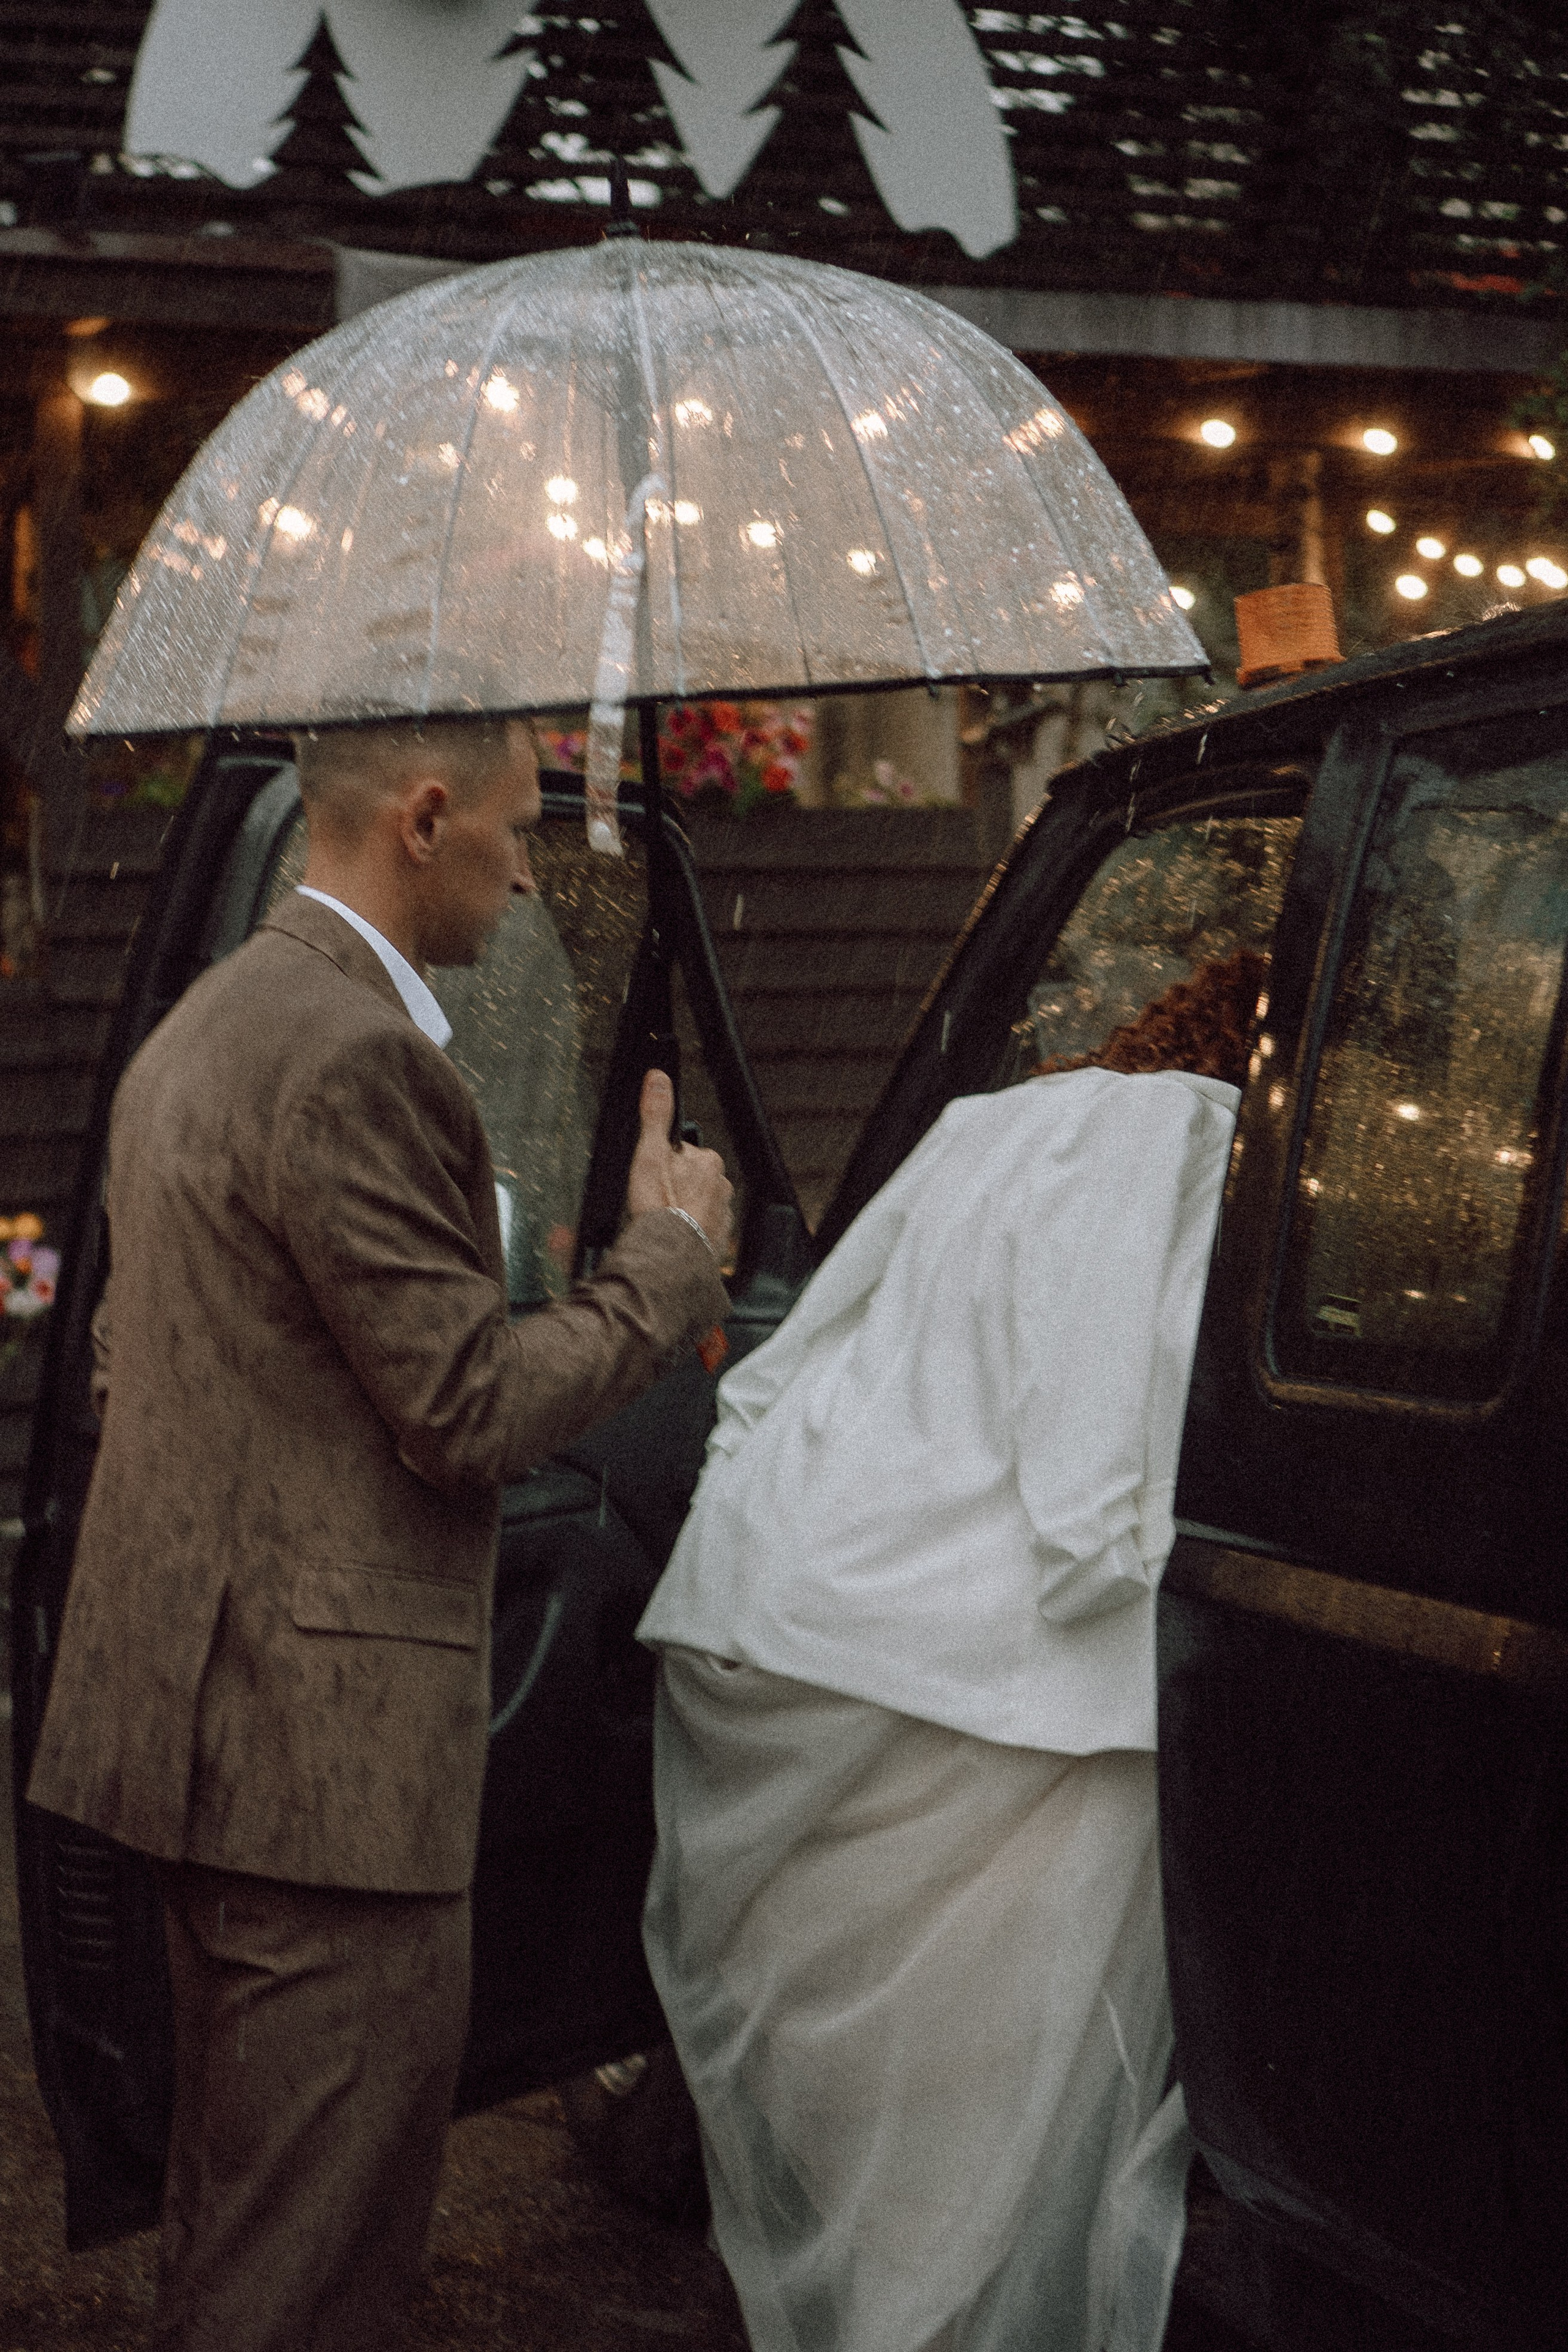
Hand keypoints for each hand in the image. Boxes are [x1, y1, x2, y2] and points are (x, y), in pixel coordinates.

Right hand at [626, 1069, 732, 1256]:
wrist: (670, 1257)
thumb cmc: (660, 1207)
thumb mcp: (649, 1153)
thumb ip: (656, 1115)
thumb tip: (659, 1079)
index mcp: (708, 1162)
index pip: (684, 1154)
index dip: (664, 1163)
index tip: (653, 1177)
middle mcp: (722, 1186)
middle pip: (692, 1180)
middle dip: (675, 1188)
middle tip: (654, 1201)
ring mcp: (721, 1215)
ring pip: (697, 1205)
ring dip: (682, 1210)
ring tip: (661, 1221)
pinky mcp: (717, 1241)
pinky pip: (700, 1230)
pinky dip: (688, 1232)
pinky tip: (672, 1236)